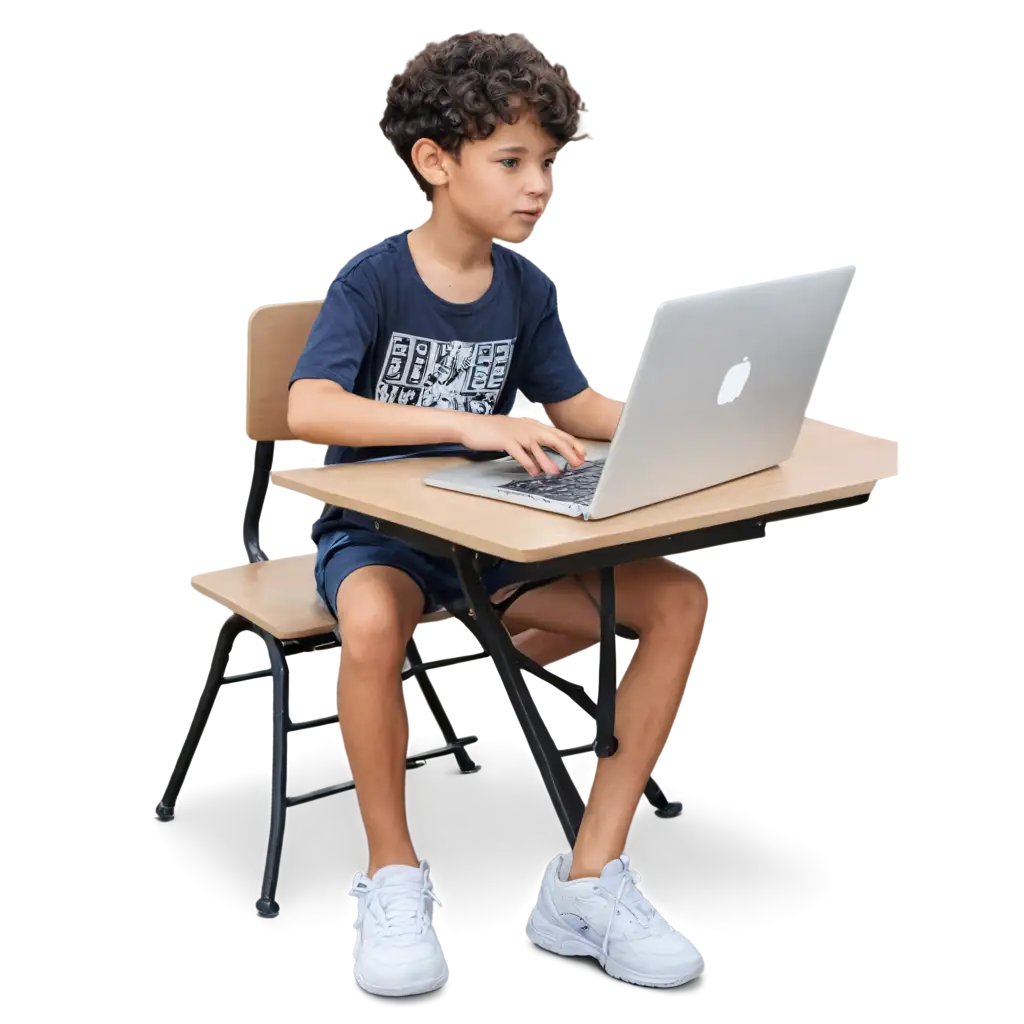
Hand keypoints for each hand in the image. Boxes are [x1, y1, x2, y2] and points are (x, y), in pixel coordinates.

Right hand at [458, 414, 586, 476]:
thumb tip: (543, 455)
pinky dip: (529, 464)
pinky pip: (520, 454)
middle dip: (568, 451)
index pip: (557, 434)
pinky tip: (534, 473)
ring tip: (557, 472)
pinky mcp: (505, 441)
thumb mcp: (516, 433)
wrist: (471, 425)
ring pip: (538, 447)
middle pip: (553, 439)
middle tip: (578, 463)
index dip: (572, 443)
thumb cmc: (494, 431)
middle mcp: (527, 427)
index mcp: (532, 425)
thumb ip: (531, 442)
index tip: (583, 454)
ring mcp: (517, 434)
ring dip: (549, 460)